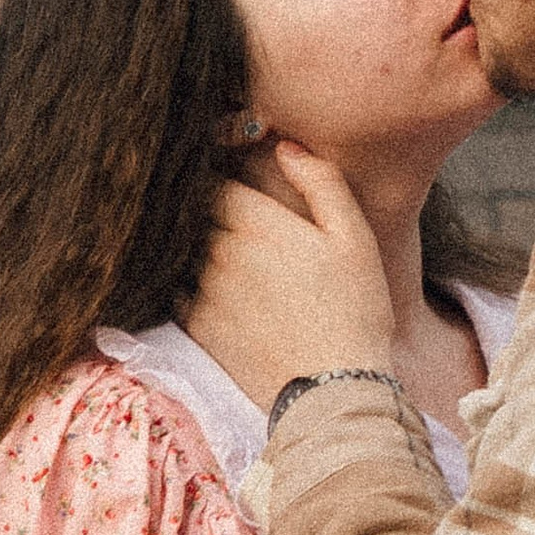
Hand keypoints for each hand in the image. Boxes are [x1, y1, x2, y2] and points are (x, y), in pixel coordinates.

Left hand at [191, 143, 396, 410]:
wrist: (335, 389)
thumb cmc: (355, 310)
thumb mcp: (355, 238)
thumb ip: (321, 183)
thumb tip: (286, 146)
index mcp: (260, 224)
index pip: (217, 182)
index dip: (223, 179)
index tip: (233, 183)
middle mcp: (223, 252)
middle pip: (199, 215)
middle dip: (210, 211)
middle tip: (231, 219)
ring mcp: (206, 291)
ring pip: (188, 252)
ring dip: (199, 248)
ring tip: (227, 259)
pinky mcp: (199, 327)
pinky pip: (179, 291)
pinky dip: (189, 285)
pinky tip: (218, 294)